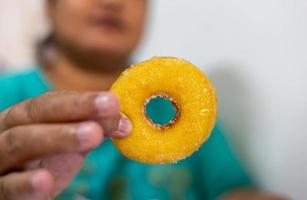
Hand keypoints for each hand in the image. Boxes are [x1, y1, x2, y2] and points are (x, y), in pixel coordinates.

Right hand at [0, 91, 130, 199]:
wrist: (20, 187)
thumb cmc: (44, 158)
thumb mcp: (69, 141)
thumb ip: (93, 127)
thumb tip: (124, 121)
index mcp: (26, 117)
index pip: (50, 103)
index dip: (81, 101)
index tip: (113, 102)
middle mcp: (7, 131)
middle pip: (33, 117)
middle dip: (71, 114)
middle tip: (103, 121)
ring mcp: (0, 159)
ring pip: (19, 143)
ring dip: (56, 138)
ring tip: (91, 135)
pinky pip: (7, 185)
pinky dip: (25, 183)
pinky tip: (45, 181)